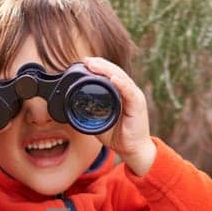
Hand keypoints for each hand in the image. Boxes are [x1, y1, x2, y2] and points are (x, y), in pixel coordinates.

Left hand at [82, 56, 155, 175]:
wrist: (134, 150)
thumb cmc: (119, 136)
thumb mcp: (100, 121)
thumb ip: (91, 113)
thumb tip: (73, 109)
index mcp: (121, 93)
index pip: (110, 74)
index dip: (99, 67)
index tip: (85, 62)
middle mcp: (129, 92)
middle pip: (115, 72)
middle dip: (100, 64)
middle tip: (86, 60)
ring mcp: (135, 97)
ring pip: (121, 78)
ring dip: (107, 70)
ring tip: (94, 65)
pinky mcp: (138, 105)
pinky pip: (129, 92)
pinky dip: (121, 84)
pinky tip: (113, 78)